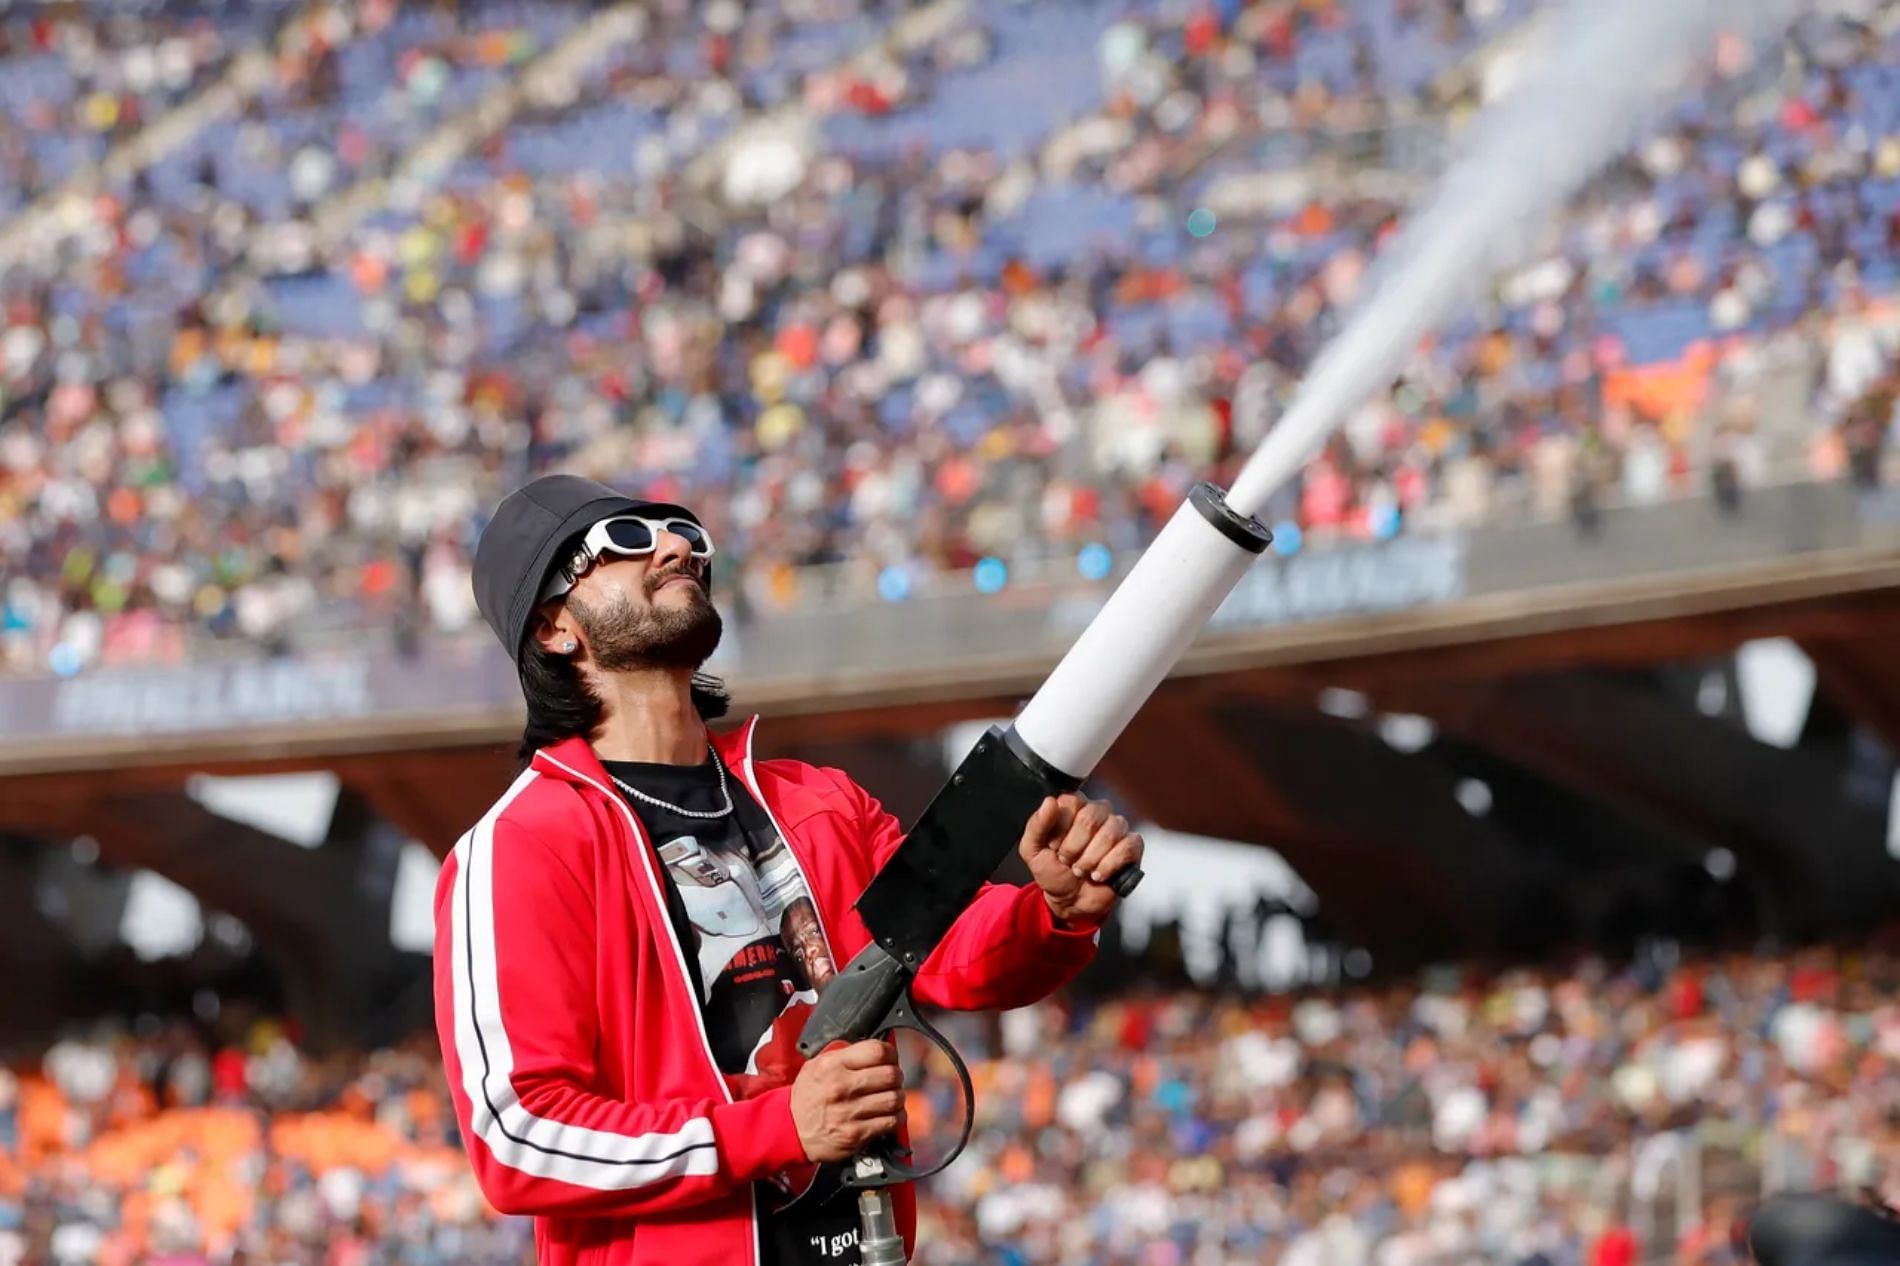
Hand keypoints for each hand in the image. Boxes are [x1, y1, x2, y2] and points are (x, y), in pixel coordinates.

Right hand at [789, 1040, 905, 1162]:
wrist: (788, 1129)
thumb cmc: (805, 1097)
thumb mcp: (816, 1065)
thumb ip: (844, 1054)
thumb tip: (874, 1049)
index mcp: (833, 1065)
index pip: (877, 1050)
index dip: (890, 1053)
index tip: (890, 1058)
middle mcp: (841, 1087)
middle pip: (890, 1074)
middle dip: (896, 1076)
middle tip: (891, 1079)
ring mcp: (849, 1112)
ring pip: (894, 1099)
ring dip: (897, 1098)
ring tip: (890, 1097)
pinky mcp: (855, 1134)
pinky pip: (890, 1122)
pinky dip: (895, 1118)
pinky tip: (888, 1115)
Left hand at [1018, 793, 1143, 927]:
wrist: (1070, 901)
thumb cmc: (1053, 871)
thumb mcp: (1032, 851)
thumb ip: (1036, 825)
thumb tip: (1050, 802)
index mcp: (1073, 807)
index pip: (1071, 802)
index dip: (1060, 829)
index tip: (1054, 846)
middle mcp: (1097, 812)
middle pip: (1090, 817)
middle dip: (1074, 848)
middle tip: (1068, 861)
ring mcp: (1117, 828)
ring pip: (1109, 833)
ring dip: (1090, 859)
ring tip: (1082, 870)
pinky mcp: (1132, 846)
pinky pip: (1127, 847)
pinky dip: (1109, 866)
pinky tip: (1099, 874)